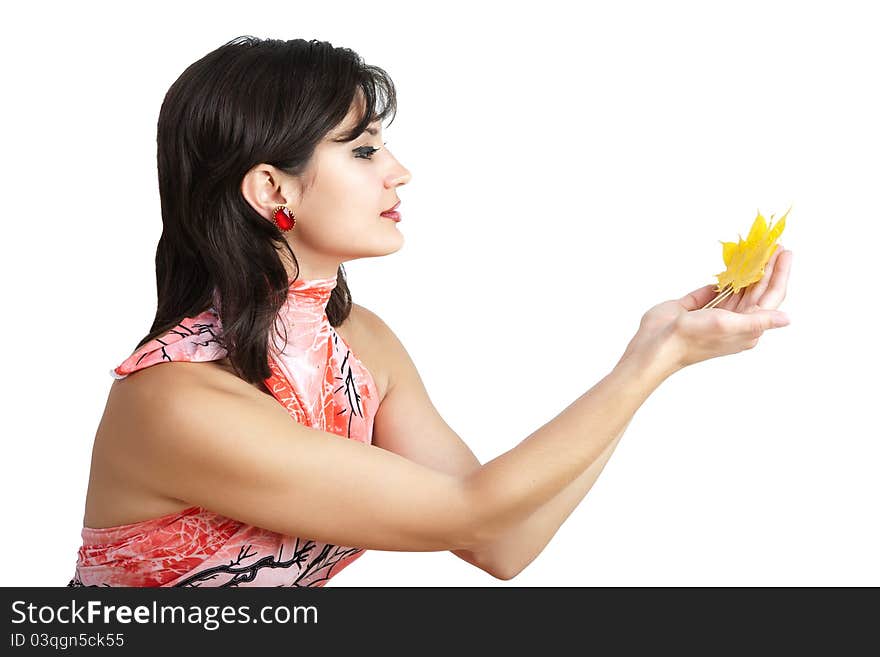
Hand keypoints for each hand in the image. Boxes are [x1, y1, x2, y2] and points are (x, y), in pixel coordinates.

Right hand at [621, 244, 792, 372]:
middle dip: (768, 267)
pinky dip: (728, 275)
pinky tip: (736, 263)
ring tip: (759, 250)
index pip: (770, 297)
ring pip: (741, 288)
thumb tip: (787, 319)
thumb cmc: (692, 338)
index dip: (779, 274)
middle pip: (758, 290)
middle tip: (775, 245)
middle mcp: (736, 320)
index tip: (784, 252)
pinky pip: (719, 288)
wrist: (656, 343)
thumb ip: (758, 321)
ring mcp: (718, 313)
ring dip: (750, 269)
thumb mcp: (728, 326)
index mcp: (747, 328)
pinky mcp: (700, 306)